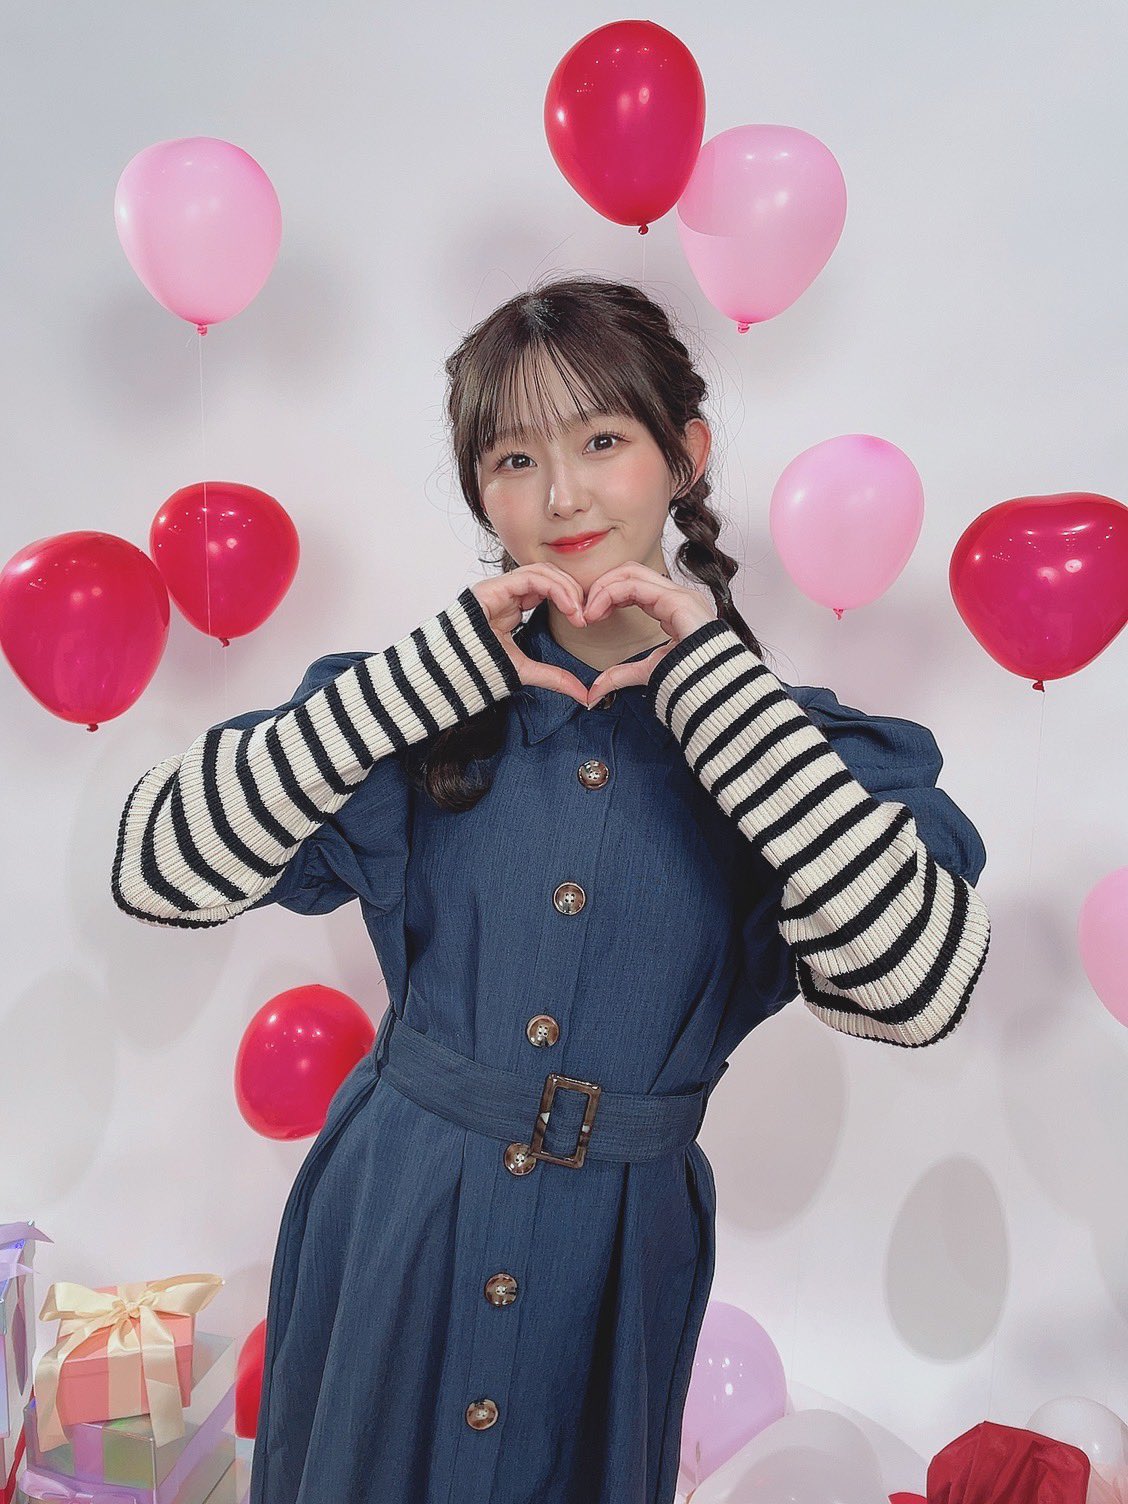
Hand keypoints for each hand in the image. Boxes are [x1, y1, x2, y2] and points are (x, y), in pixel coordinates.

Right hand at [471, 564, 589, 705]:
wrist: (450, 669)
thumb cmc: (478, 667)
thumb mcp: (525, 671)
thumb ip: (555, 678)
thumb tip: (584, 695)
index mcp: (512, 605)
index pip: (548, 588)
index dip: (570, 599)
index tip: (584, 621)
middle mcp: (507, 593)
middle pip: (548, 574)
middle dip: (572, 590)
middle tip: (584, 615)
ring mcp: (499, 588)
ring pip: (541, 571)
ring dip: (565, 587)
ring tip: (578, 611)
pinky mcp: (494, 587)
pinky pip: (530, 577)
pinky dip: (554, 587)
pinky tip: (567, 605)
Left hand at [582, 563, 716, 703]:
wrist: (713, 688)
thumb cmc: (690, 679)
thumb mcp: (646, 673)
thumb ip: (619, 676)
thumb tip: (593, 693)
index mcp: (671, 606)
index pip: (633, 583)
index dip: (607, 594)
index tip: (589, 616)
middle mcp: (676, 595)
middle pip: (630, 571)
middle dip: (602, 585)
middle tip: (585, 611)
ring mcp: (679, 595)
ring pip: (630, 572)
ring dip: (603, 588)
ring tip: (589, 612)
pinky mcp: (677, 600)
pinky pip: (635, 585)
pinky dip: (610, 593)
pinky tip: (597, 612)